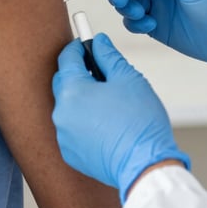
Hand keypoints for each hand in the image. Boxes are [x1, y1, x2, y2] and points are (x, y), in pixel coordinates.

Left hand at [52, 33, 189, 202]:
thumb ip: (108, 56)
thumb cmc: (139, 122)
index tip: (86, 41)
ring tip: (107, 100)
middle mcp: (61, 113)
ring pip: (68, 105)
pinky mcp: (71, 153)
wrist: (145, 166)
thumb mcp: (128, 77)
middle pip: (63, 81)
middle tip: (101, 71)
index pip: (67, 58)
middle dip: (79, 72)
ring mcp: (64, 136)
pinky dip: (83, 120)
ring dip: (82, 97)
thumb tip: (99, 42)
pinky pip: (72, 127)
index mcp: (72, 91)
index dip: (78, 46)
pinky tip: (105, 122)